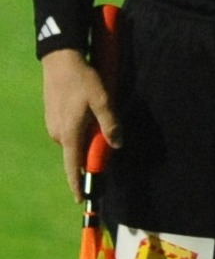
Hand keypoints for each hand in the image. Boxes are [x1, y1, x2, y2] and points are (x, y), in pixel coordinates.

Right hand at [42, 48, 118, 198]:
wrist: (61, 60)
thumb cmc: (83, 80)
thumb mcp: (103, 100)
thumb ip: (110, 124)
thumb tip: (116, 145)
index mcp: (69, 134)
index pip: (73, 167)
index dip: (78, 184)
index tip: (82, 199)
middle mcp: (58, 134)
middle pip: (78, 153)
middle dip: (93, 152)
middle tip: (108, 139)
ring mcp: (53, 125)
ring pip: (75, 140)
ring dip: (88, 136)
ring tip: (99, 115)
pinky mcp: (53, 117)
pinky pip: (70, 131)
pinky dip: (81, 128)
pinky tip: (89, 110)